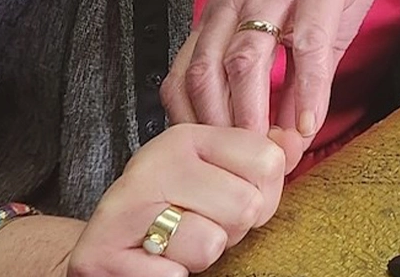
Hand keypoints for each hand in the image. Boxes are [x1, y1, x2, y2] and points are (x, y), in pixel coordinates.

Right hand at [66, 123, 295, 275]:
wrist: (104, 244)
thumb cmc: (168, 208)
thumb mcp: (214, 172)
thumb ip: (259, 157)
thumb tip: (296, 139)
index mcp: (188, 137)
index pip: (269, 160)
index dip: (265, 194)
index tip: (236, 198)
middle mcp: (157, 161)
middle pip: (247, 206)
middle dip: (233, 229)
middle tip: (201, 225)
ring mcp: (127, 205)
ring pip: (212, 244)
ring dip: (201, 255)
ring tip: (176, 243)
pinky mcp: (103, 251)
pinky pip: (173, 274)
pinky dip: (171, 275)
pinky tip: (153, 261)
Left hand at [161, 0, 399, 146]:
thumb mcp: (300, 37)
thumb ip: (290, 88)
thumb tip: (283, 145)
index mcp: (223, 8)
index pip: (182, 73)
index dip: (189, 124)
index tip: (208, 163)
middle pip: (205, 71)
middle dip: (217, 129)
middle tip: (236, 171)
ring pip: (246, 61)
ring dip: (252, 114)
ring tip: (267, 155)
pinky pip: (305, 46)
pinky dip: (306, 91)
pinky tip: (311, 122)